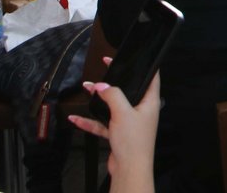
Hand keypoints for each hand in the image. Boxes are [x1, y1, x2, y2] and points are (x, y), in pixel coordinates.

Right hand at [68, 59, 159, 187]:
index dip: (141, 65)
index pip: (151, 77)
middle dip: (113, 82)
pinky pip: (103, 123)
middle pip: (127, 90)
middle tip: (103, 69)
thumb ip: (112, 96)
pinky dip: (90, 121)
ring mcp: (129, 122)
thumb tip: (101, 86)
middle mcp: (141, 110)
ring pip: (112, 106)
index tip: (130, 56)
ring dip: (98, 100)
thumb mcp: (123, 112)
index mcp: (150, 102)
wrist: (129, 169)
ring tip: (84, 88)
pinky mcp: (118, 134)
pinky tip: (76, 118)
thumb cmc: (133, 141)